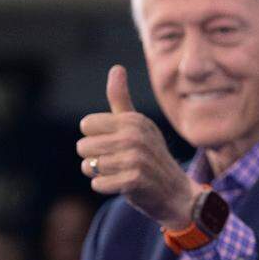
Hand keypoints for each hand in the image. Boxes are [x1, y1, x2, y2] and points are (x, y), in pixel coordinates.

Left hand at [78, 65, 201, 228]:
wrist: (175, 192)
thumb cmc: (150, 155)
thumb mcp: (138, 124)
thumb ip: (121, 99)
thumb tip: (116, 68)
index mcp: (132, 120)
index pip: (86, 125)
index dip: (95, 137)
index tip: (113, 143)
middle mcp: (134, 136)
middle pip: (83, 146)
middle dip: (93, 158)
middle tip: (116, 162)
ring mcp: (135, 159)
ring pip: (89, 166)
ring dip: (99, 173)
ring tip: (119, 173)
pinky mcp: (133, 180)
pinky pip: (98, 183)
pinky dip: (104, 187)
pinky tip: (121, 185)